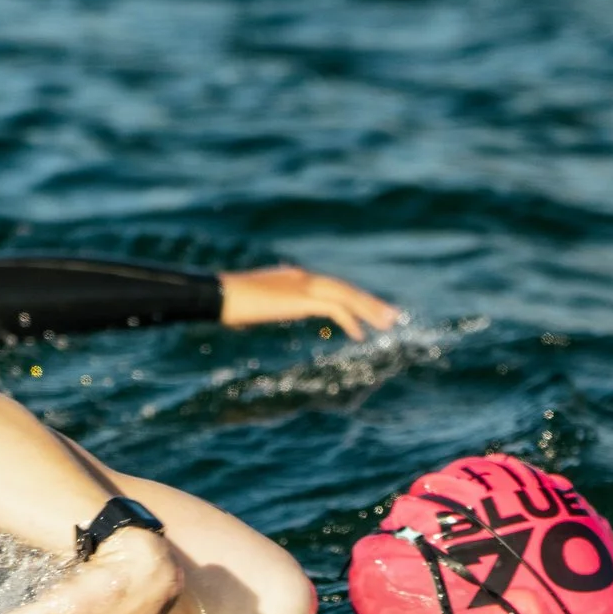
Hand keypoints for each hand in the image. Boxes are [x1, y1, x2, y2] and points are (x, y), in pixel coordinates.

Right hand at [218, 266, 401, 340]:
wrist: (219, 295)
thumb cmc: (229, 303)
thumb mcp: (254, 305)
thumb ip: (264, 307)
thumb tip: (254, 317)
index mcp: (294, 277)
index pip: (331, 287)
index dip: (352, 299)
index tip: (368, 311)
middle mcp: (302, 277)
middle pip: (345, 288)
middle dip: (370, 302)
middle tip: (392, 315)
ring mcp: (303, 286)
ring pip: (346, 296)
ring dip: (369, 310)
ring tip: (388, 324)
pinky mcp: (302, 299)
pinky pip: (336, 309)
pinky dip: (352, 320)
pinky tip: (361, 335)